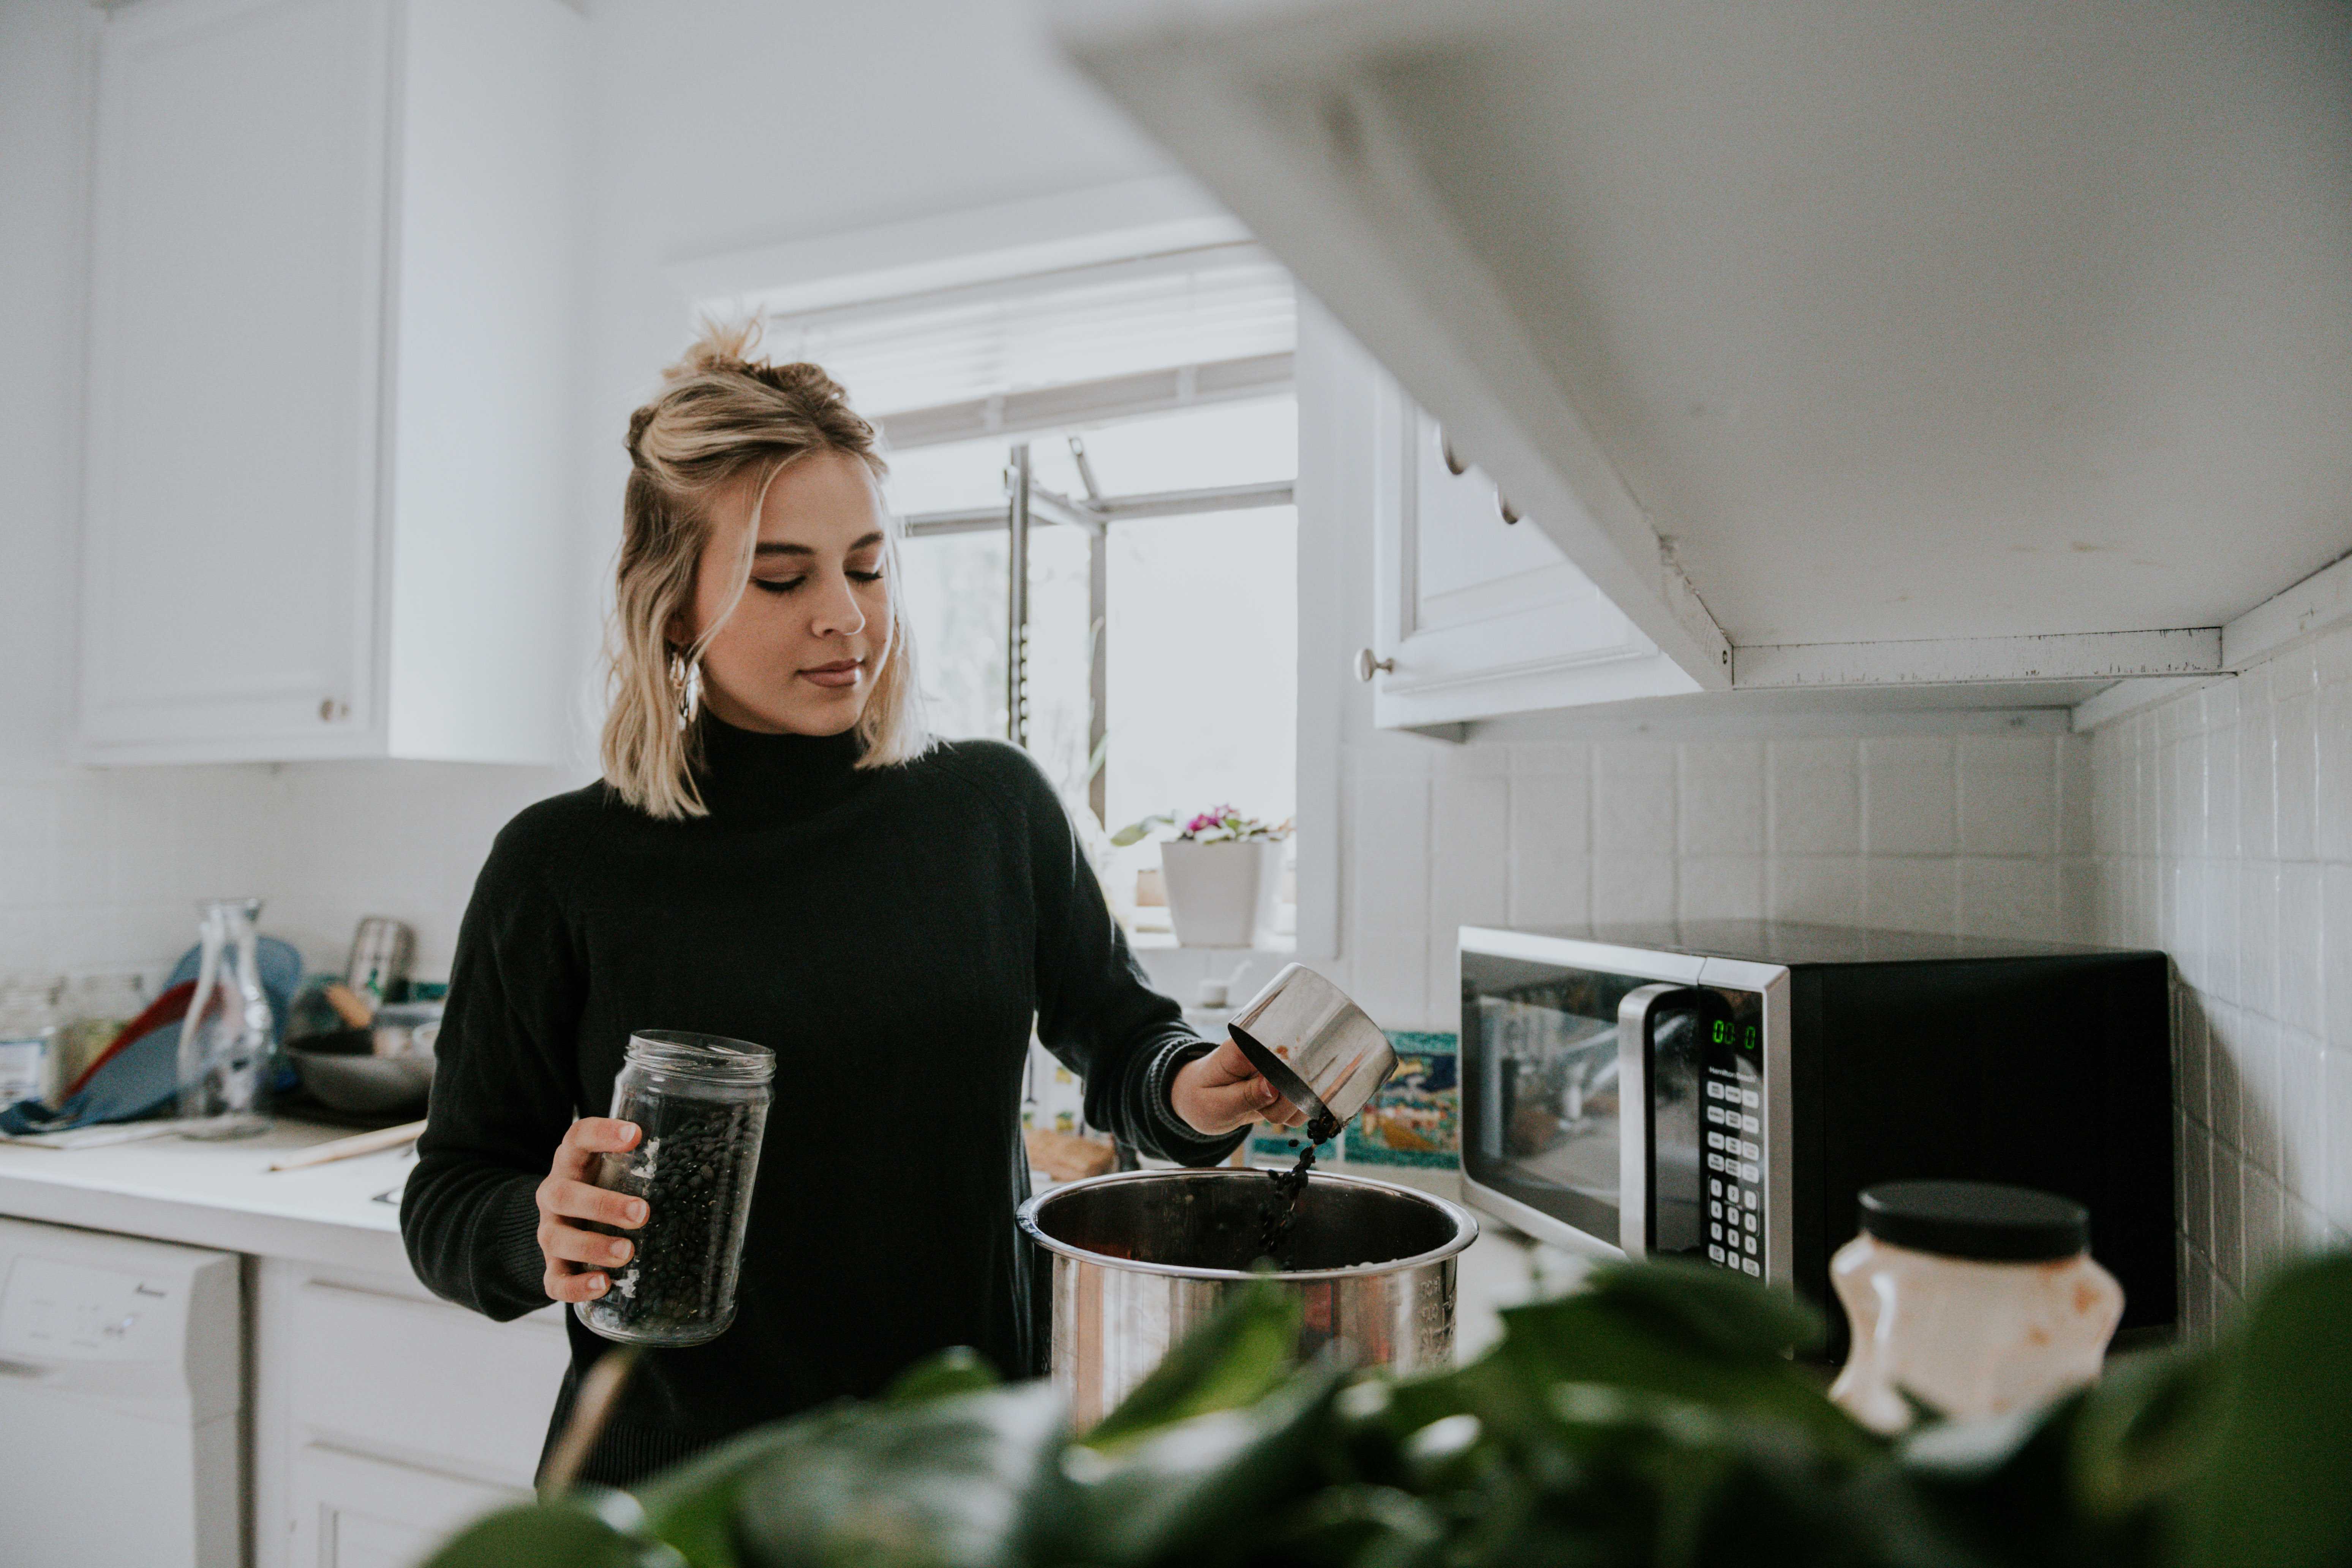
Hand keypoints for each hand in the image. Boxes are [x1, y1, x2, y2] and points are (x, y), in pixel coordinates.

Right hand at [535, 1117, 647, 1304]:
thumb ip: (647, 1160)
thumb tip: (714, 1162)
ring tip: (626, 1252)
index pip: (579, 1137)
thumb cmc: (606, 1185)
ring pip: (558, 1238)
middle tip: (641, 1213)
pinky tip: (603, 1285)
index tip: (635, 1134)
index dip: (603, 1133)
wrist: (567, 1217)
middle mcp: (555, 1194)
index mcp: (573, 1161)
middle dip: (603, 1204)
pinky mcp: (552, 1266)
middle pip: (565, 1194)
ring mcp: (550, 1231)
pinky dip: (576, 1286)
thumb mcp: (619, 1166)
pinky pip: (555, 1281)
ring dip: (593, 1246)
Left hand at [1171, 1036, 1303, 1134]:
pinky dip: (1293, 1113)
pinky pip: (1304, 1099)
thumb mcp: (1216, 1104)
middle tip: (1262, 1112)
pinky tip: (1272, 1113)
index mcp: (1242, 1047)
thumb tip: (1274, 1086)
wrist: (1199, 1100)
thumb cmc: (1201, 1099)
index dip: (1284, 1078)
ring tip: (1263, 1112)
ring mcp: (1277, 1064)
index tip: (1272, 1097)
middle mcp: (1264, 1050)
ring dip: (1289, 1110)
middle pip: (1298, 1072)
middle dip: (1287, 1103)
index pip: (1279, 1052)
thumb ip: (1246, 1096)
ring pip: (1305, 1089)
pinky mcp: (1285, 1079)